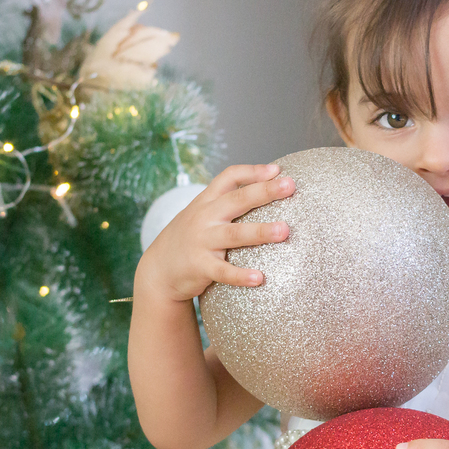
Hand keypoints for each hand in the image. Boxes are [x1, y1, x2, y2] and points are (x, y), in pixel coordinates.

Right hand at [136, 163, 293, 302]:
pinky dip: (240, 275)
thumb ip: (226, 203)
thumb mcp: (201, 214)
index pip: (229, 177)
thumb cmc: (190, 239)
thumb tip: (265, 190)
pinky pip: (223, 271)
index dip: (252, 171)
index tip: (276, 170)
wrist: (158, 270)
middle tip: (290, 185)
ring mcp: (201, 241)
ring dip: (261, 232)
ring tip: (285, 230)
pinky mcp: (199, 266)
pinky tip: (260, 278)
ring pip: (234, 234)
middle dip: (265, 191)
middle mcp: (204, 217)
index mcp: (207, 201)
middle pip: (237, 199)